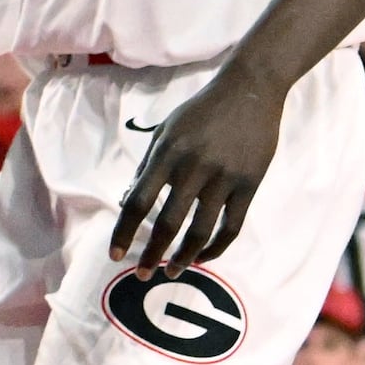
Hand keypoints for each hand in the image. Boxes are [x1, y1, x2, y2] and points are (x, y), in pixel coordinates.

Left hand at [110, 67, 284, 273]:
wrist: (249, 91)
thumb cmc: (200, 112)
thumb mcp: (166, 131)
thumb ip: (148, 166)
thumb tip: (127, 202)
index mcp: (167, 154)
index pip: (138, 201)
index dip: (124, 232)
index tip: (114, 254)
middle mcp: (193, 168)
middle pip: (168, 223)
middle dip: (152, 254)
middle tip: (142, 273)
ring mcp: (224, 178)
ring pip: (201, 231)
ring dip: (184, 258)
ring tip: (172, 271)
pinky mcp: (249, 185)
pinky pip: (231, 227)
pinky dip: (216, 248)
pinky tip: (203, 257)